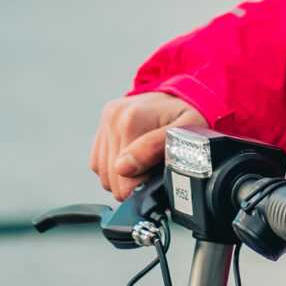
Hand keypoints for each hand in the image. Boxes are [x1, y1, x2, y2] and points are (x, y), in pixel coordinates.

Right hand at [90, 91, 205, 201]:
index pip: (123, 177)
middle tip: (154, 171)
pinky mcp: (102, 127)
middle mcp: (114, 117)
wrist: (182, 98)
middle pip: (112, 177)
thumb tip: (122, 168)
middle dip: (133, 182)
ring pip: (103, 174)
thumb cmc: (188, 117)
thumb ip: (154, 148)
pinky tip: (133, 160)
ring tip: (145, 164)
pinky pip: (97, 164)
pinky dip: (113, 169)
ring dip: (122, 177)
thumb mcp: (184, 132)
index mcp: (131, 118)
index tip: (158, 179)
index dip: (142, 186)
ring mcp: (106, 121)